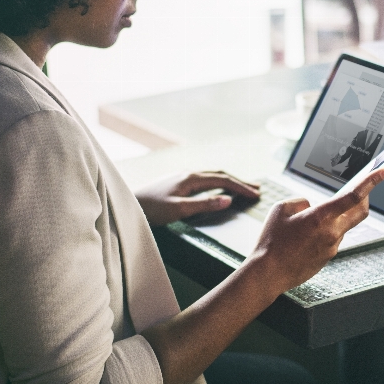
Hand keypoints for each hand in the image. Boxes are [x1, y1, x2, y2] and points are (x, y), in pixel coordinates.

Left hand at [135, 171, 259, 225]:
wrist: (127, 205)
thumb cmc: (151, 209)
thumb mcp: (179, 209)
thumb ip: (204, 204)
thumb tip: (227, 200)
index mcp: (191, 178)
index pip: (223, 180)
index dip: (241, 187)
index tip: (256, 194)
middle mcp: (188, 174)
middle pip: (220, 174)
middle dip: (240, 181)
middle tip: (257, 188)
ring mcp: (182, 177)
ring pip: (212, 176)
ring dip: (230, 181)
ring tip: (242, 187)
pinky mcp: (177, 183)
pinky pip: (204, 180)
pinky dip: (218, 183)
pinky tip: (218, 188)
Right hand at [246, 168, 383, 294]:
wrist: (268, 274)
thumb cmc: (271, 241)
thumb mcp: (281, 209)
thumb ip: (301, 202)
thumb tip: (312, 206)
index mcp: (321, 217)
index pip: (354, 195)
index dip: (372, 181)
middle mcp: (332, 232)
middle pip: (361, 211)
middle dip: (365, 197)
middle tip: (363, 188)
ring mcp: (332, 247)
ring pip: (343, 225)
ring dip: (336, 218)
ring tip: (309, 221)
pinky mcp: (328, 258)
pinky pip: (332, 239)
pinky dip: (325, 232)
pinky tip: (305, 237)